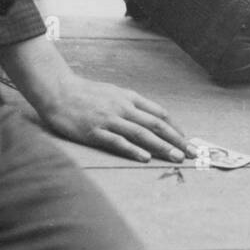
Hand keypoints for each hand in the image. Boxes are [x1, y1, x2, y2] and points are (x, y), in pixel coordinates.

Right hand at [38, 73, 188, 162]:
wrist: (57, 91)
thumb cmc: (86, 93)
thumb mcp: (114, 92)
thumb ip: (132, 104)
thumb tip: (152, 117)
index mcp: (129, 98)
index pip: (159, 114)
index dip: (175, 128)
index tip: (187, 140)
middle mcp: (123, 107)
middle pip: (156, 124)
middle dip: (177, 140)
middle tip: (192, 153)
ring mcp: (109, 119)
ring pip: (141, 134)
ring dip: (161, 146)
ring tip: (176, 157)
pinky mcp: (94, 131)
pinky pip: (117, 141)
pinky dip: (133, 150)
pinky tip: (145, 158)